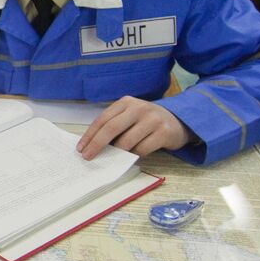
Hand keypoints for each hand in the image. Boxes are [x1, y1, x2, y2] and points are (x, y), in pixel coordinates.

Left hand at [77, 97, 191, 158]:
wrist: (178, 121)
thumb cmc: (146, 121)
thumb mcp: (130, 117)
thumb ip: (114, 125)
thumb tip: (92, 146)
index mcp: (126, 102)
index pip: (103, 119)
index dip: (90, 135)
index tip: (81, 148)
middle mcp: (138, 108)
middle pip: (111, 128)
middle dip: (97, 145)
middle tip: (88, 157)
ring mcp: (152, 119)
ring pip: (127, 141)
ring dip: (117, 153)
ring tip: (113, 158)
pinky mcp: (164, 132)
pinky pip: (142, 149)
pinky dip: (134, 155)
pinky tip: (131, 156)